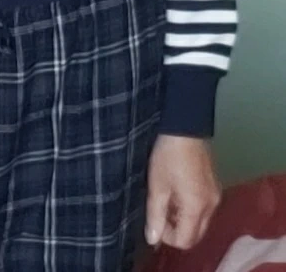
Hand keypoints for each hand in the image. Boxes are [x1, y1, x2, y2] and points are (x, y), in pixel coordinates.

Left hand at [146, 135, 221, 250]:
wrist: (186, 127)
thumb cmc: (168, 156)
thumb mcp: (157, 185)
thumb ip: (155, 215)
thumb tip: (153, 240)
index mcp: (197, 208)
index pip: (186, 241)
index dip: (167, 237)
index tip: (155, 220)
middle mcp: (212, 206)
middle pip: (196, 235)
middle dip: (177, 231)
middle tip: (160, 212)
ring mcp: (216, 196)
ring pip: (201, 222)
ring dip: (183, 220)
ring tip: (167, 200)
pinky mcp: (215, 186)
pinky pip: (204, 209)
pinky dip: (191, 209)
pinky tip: (177, 192)